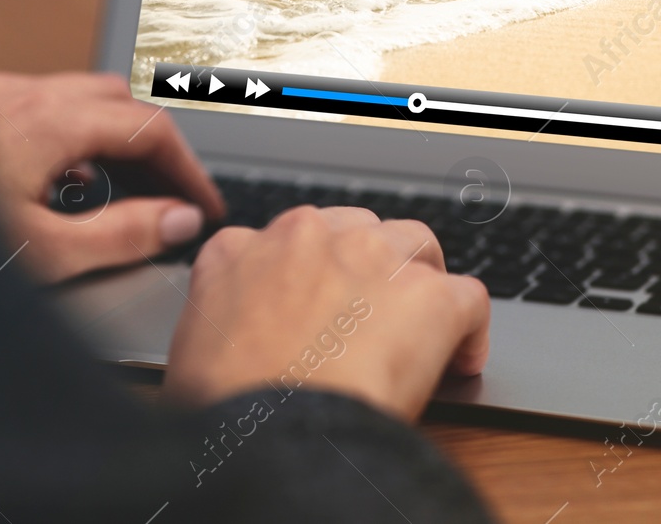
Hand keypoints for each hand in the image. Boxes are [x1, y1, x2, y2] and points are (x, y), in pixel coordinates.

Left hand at [0, 71, 223, 282]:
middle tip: (170, 194)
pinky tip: (57, 189)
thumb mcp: (42, 252)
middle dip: (152, 143)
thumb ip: (121, 234)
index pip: (146, 125)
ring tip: (117, 197)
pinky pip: (39, 109)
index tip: (202, 205)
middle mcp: (15, 94)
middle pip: (116, 97)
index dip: (187, 167)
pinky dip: (68, 139)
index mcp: (42, 120)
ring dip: (108, 139)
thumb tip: (177, 220)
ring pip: (76, 98)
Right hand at [162, 206, 488, 420]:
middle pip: (356, 230)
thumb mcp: (191, 351)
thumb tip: (225, 355)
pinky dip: (469, 330)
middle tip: (373, 318)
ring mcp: (371, 257)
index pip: (284, 241)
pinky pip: (468, 297)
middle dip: (370, 268)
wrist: (268, 429)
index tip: (319, 310)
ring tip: (423, 327)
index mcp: (240, 251)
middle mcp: (306, 237)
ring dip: (422, 283)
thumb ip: (216, 324)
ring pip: (417, 245)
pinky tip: (460, 360)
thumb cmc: (222, 407)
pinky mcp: (427, 294)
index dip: (309, 277)